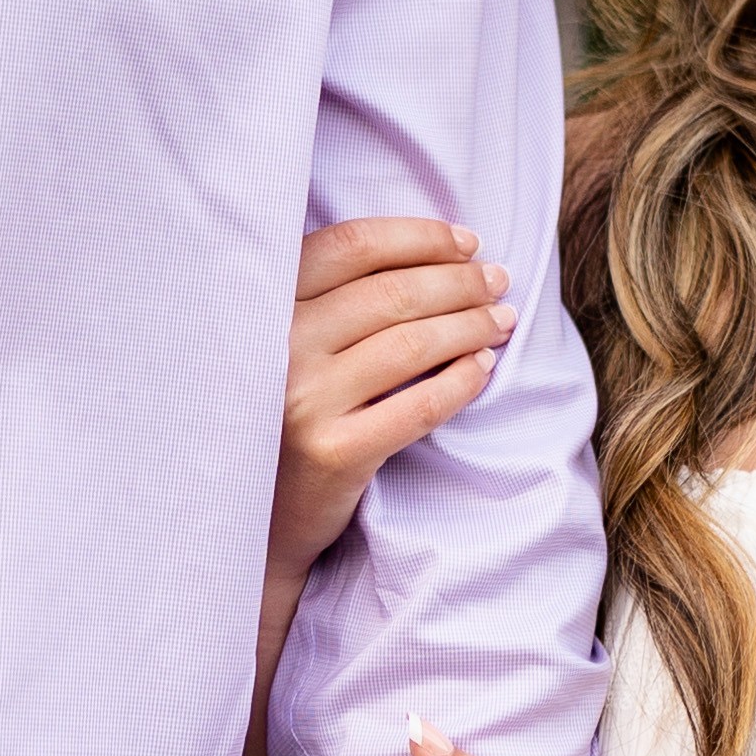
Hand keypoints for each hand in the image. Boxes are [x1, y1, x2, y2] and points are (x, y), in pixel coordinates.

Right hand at [269, 219, 515, 594]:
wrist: (254, 518)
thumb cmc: (282, 413)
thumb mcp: (283, 342)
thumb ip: (327, 296)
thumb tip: (437, 250)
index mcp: (262, 305)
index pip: (351, 246)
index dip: (420, 237)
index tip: (467, 242)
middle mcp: (277, 347)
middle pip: (390, 293)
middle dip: (459, 281)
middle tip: (498, 281)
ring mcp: (302, 401)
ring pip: (411, 344)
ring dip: (471, 325)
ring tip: (501, 319)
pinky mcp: (334, 453)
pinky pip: (419, 406)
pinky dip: (462, 381)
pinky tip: (484, 368)